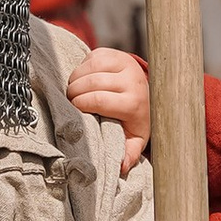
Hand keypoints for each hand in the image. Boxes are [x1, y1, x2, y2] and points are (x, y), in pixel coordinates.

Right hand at [69, 46, 151, 175]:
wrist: (150, 93)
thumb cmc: (136, 119)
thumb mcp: (135, 138)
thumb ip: (128, 153)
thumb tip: (120, 167)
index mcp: (134, 102)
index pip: (99, 100)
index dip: (81, 104)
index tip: (75, 110)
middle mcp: (132, 80)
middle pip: (92, 83)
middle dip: (74, 92)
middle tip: (70, 101)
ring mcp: (125, 63)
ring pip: (90, 67)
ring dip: (76, 79)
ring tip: (74, 90)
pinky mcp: (116, 53)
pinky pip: (91, 57)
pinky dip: (82, 68)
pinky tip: (82, 78)